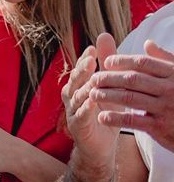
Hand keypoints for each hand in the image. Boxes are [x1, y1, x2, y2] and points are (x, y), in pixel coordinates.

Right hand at [62, 34, 120, 165]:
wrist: (101, 146)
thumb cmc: (104, 113)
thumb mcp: (109, 86)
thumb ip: (106, 62)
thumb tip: (104, 34)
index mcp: (79, 86)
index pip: (82, 69)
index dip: (86, 59)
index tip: (93, 49)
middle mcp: (72, 97)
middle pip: (75, 81)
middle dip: (82, 70)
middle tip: (91, 60)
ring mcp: (73, 111)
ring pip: (77, 97)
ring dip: (84, 88)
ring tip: (93, 80)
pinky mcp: (77, 126)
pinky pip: (81, 115)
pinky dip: (86, 108)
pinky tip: (93, 102)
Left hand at [92, 39, 173, 151]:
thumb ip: (165, 59)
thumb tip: (148, 43)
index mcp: (173, 74)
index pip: (143, 63)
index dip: (122, 61)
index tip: (106, 62)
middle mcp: (170, 89)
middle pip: (132, 79)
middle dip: (109, 78)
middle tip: (93, 79)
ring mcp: (165, 108)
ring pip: (130, 98)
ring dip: (107, 96)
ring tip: (92, 94)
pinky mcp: (160, 127)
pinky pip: (133, 121)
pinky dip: (115, 118)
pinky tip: (102, 117)